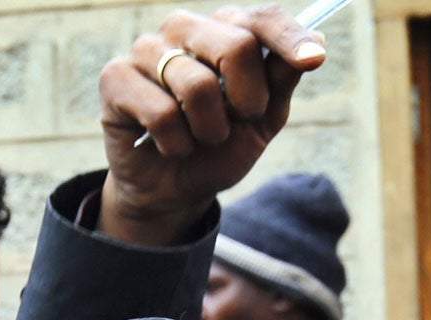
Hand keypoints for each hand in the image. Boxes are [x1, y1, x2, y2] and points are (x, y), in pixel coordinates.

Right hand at [96, 7, 327, 245]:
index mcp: (223, 29)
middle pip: (236, 46)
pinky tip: (169, 146)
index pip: (261, 19)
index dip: (289, 38)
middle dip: (247, 100)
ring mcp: (146, 49)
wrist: (173, 190)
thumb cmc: (218, 148)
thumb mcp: (261, 120)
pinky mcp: (115, 77)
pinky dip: (175, 144)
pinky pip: (161, 112)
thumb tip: (315, 43)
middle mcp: (184, 28)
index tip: (314, 59)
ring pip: (197, 86)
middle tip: (237, 122)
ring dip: (209, 131)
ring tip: (198, 140)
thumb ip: (281, 80)